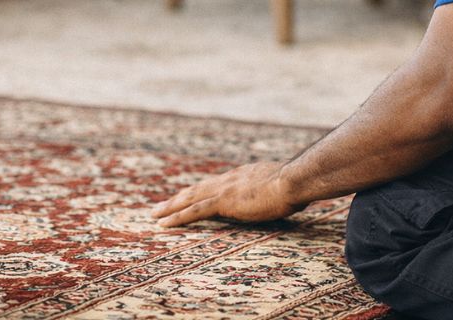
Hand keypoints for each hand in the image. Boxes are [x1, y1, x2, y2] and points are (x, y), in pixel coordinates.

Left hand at [150, 161, 304, 226]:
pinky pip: (194, 211)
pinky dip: (177, 217)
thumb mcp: (284, 186)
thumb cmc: (297, 185)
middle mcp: (229, 179)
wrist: (294, 181)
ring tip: (155, 216)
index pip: (215, 185)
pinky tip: (164, 224)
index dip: (200, 192)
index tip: (188, 197)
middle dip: (178, 199)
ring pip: (190, 199)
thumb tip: (284, 195)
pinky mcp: (223, 201)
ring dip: (170, 207)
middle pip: (197, 189)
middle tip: (160, 207)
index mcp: (243, 176)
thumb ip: (277, 190)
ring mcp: (225, 189)